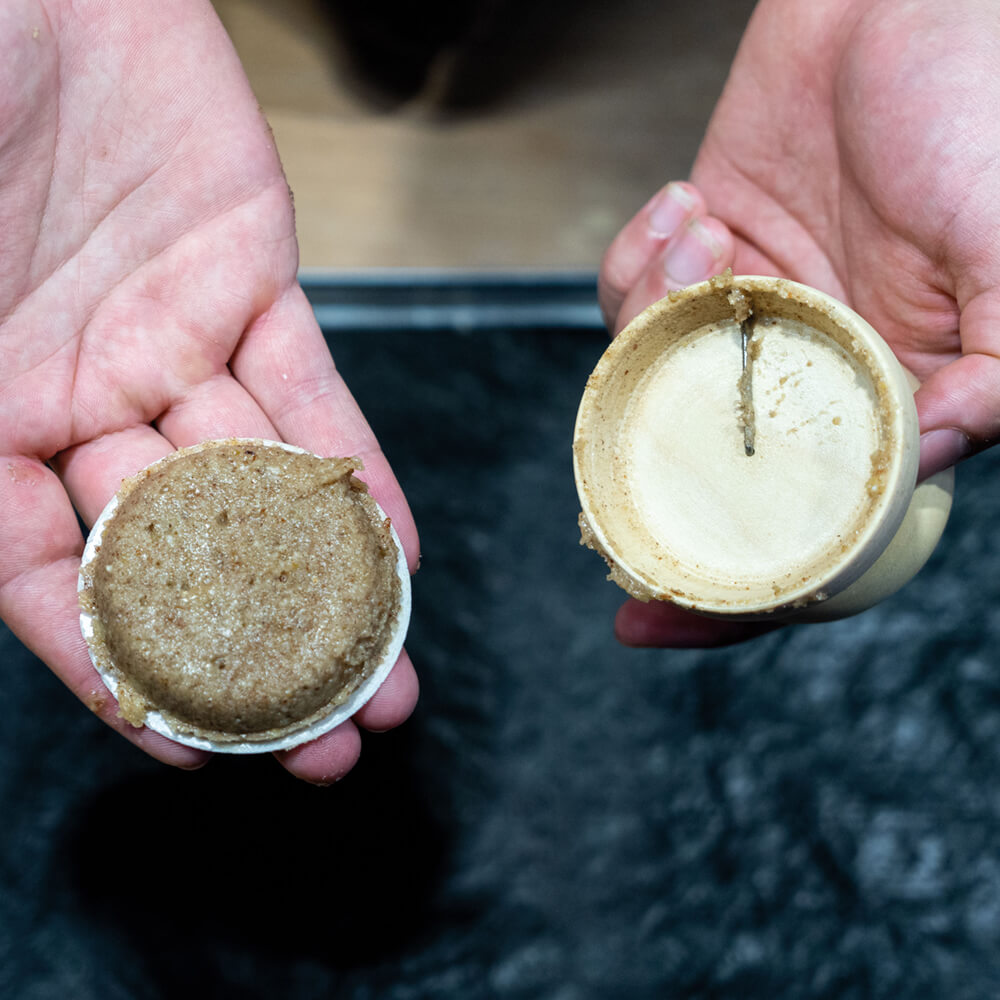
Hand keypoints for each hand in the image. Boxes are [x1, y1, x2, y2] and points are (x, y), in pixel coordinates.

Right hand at [0, 0, 418, 782]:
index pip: (50, 583)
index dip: (118, 673)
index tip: (196, 751)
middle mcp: (76, 402)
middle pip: (180, 558)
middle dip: (258, 657)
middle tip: (329, 747)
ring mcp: (168, 348)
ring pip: (259, 494)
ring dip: (329, 590)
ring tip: (391, 680)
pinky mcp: (249, 287)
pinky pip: (312, 398)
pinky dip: (352, 476)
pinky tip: (394, 554)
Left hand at [598, 0, 999, 645]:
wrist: (906, 1)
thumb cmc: (978, 110)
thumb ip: (996, 368)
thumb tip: (931, 451)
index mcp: (881, 401)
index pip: (804, 531)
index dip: (735, 593)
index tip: (652, 621)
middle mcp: (805, 374)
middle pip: (701, 477)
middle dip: (639, 499)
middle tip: (596, 527)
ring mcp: (743, 319)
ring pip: (649, 377)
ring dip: (654, 318)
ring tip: (709, 237)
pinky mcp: (698, 257)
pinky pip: (632, 294)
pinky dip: (640, 260)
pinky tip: (690, 209)